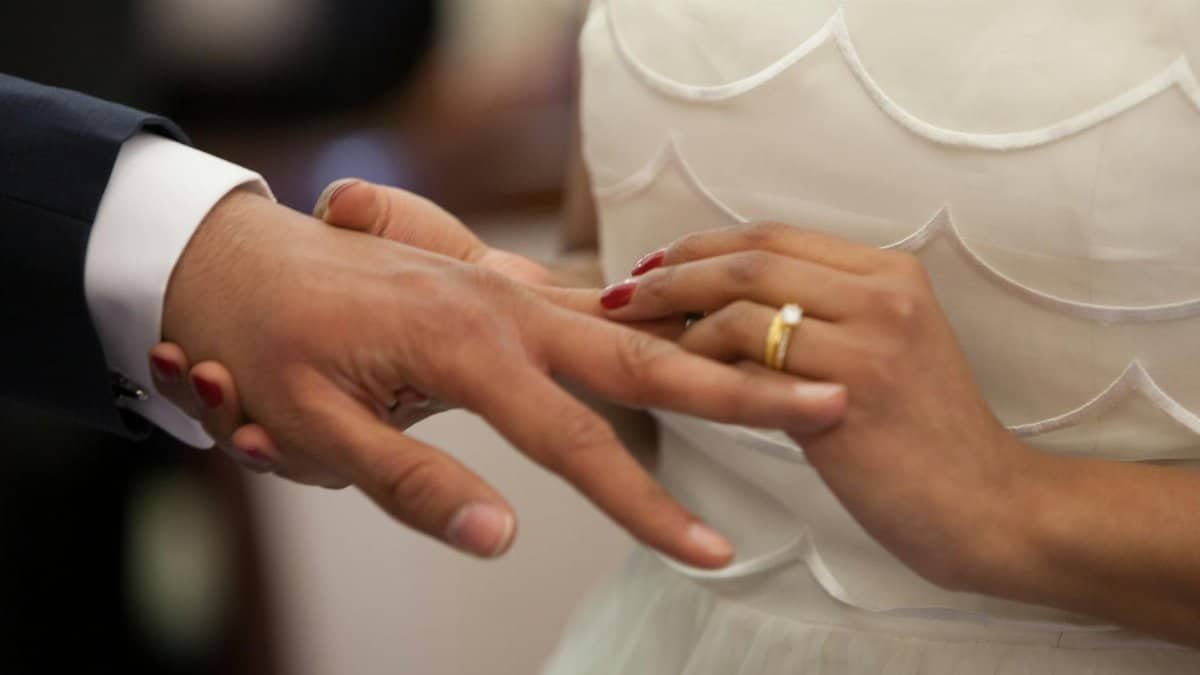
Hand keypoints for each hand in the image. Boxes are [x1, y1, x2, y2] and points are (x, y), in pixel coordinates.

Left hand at [158, 195, 847, 564]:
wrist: (243, 264)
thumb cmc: (270, 347)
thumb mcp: (315, 431)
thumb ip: (413, 485)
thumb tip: (503, 538)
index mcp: (467, 344)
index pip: (578, 442)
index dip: (649, 507)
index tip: (712, 552)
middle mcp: (507, 307)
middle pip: (647, 356)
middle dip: (743, 389)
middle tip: (830, 402)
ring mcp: (512, 291)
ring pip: (636, 323)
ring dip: (717, 347)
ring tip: (795, 370)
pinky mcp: (508, 291)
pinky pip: (602, 308)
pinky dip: (662, 325)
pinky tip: (703, 339)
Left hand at [599, 222, 1038, 586]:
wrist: (989, 508)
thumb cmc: (925, 440)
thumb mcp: (887, 351)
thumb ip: (824, 315)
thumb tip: (727, 302)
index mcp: (891, 274)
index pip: (776, 236)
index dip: (703, 245)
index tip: (654, 263)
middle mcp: (884, 294)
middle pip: (751, 257)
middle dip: (673, 270)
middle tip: (622, 292)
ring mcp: (870, 341)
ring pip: (743, 301)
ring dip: (675, 315)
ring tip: (635, 337)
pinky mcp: (849, 394)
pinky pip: (750, 360)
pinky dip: (699, 359)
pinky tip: (671, 375)